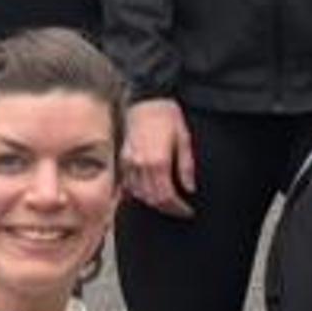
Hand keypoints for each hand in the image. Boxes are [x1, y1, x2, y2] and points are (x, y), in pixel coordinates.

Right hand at [124, 99, 194, 214]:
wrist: (147, 99)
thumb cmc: (167, 115)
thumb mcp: (184, 138)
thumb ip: (186, 166)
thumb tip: (189, 188)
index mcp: (158, 162)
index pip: (166, 196)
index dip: (178, 208)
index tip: (187, 211)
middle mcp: (140, 165)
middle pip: (152, 199)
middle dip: (168, 208)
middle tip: (180, 210)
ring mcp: (129, 163)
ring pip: (139, 194)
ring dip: (154, 202)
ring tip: (168, 202)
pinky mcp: (122, 158)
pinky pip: (128, 184)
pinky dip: (139, 193)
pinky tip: (149, 192)